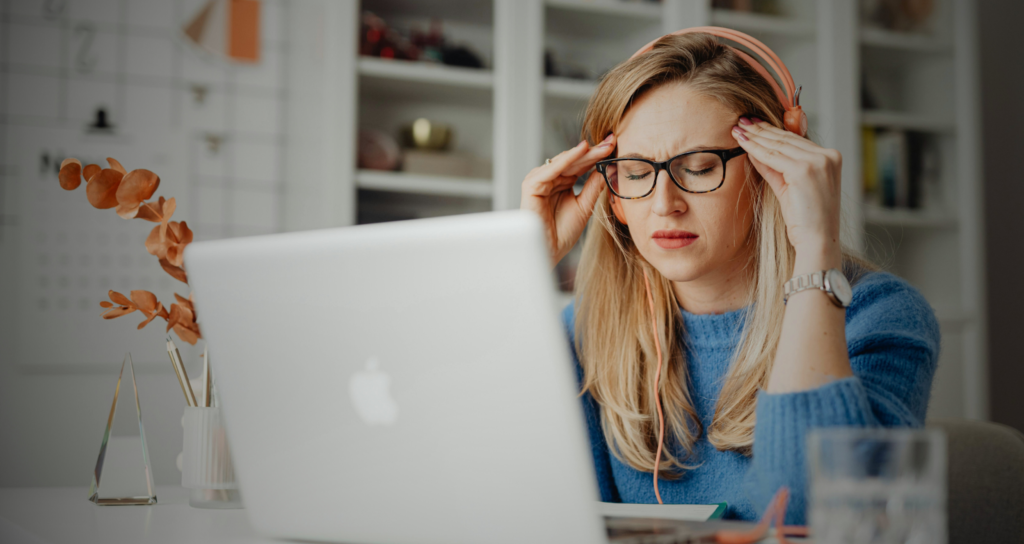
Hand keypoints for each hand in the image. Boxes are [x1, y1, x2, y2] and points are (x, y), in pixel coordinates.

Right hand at [520, 134, 615, 264]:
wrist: (549, 252)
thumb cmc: (562, 233)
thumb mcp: (584, 206)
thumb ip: (593, 187)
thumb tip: (607, 167)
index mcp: (560, 182)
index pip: (580, 165)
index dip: (597, 156)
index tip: (614, 145)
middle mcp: (549, 179)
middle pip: (573, 161)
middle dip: (593, 151)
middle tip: (611, 141)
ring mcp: (539, 181)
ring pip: (564, 162)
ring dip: (583, 154)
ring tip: (601, 147)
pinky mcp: (531, 186)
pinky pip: (551, 169)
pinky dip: (567, 160)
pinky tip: (581, 151)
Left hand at [731, 117, 842, 260]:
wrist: (817, 242)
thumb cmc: (805, 221)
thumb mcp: (790, 188)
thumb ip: (776, 168)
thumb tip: (756, 152)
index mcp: (830, 158)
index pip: (796, 139)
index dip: (772, 131)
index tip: (754, 124)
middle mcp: (828, 156)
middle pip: (787, 138)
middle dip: (761, 130)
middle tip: (742, 121)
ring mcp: (818, 162)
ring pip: (778, 144)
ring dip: (755, 136)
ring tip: (738, 129)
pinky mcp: (805, 170)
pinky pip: (773, 156)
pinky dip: (756, 148)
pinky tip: (743, 142)